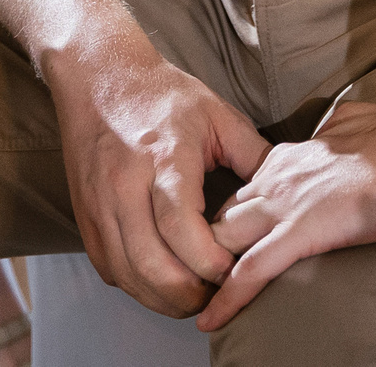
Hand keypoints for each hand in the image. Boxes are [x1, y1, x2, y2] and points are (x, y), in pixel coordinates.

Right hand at [54, 45, 272, 317]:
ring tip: (195, 294)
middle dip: (191, 294)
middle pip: (152, 264)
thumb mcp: (219, 115)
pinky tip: (162, 281)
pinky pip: (110, 269)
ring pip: (128, 275)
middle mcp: (125, 185)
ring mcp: (99, 204)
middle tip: (219, 294)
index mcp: (163, 158)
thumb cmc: (162, 95)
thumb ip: (256, 157)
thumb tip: (290, 194)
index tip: (234, 270)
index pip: (180, 228)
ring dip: (165, 298)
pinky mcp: (85, 217)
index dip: (210, 262)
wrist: (98, 77)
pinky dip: (137, 286)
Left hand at [197, 98, 375, 330]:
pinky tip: (211, 318)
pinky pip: (253, 268)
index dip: (223, 222)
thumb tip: (339, 140)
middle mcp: (277, 176)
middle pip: (220, 216)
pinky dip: (228, 296)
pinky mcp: (302, 230)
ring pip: (224, 240)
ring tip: (191, 302)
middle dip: (202, 248)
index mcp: (290, 157)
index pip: (240, 193)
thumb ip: (333, 139)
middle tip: (191, 280)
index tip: (213, 245)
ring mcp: (286, 203)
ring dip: (206, 272)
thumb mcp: (354, 129)